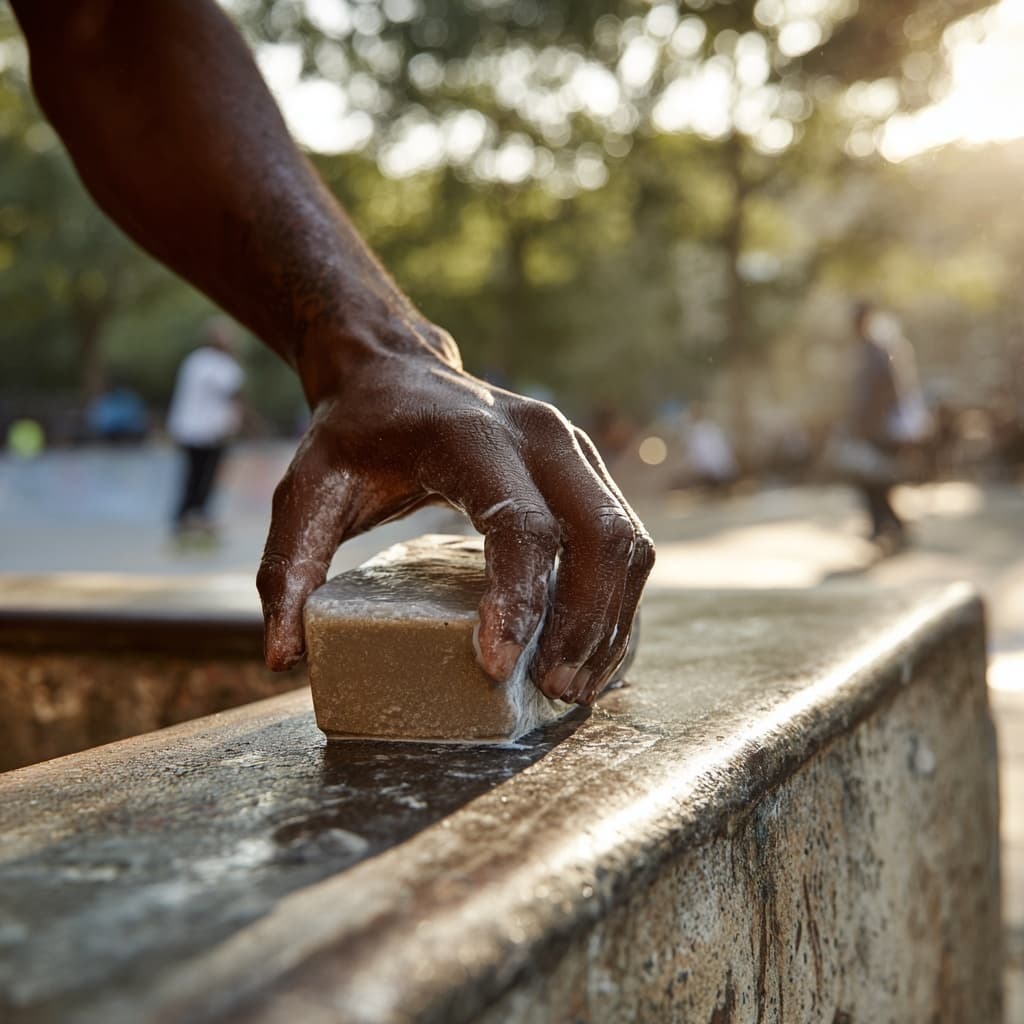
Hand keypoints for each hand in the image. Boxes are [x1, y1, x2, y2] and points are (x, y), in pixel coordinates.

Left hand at [256, 328, 654, 705]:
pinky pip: (626, 541)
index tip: (498, 666)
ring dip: (611, 620)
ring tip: (573, 683)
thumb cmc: (354, 434)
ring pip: (628, 542)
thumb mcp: (306, 492)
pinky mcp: (587, 470)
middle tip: (553, 690)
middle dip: (587, 623)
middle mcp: (540, 436)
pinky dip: (619, 601)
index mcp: (472, 436)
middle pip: (601, 536)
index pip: (522, 524)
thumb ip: (289, 568)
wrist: (397, 371)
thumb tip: (284, 659)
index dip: (520, 599)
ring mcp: (574, 449)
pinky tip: (593, 649)